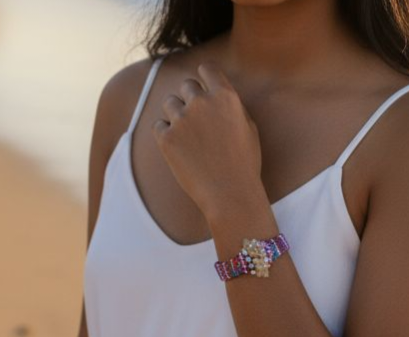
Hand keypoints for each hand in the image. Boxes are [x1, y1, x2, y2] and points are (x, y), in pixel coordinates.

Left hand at [152, 61, 264, 221]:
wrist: (231, 196)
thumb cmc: (244, 165)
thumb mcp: (249, 129)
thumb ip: (232, 105)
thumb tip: (216, 90)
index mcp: (226, 97)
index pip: (206, 69)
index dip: (204, 78)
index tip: (204, 88)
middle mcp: (202, 102)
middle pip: (186, 86)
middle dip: (191, 101)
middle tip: (199, 125)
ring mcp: (182, 120)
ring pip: (170, 104)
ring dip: (177, 117)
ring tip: (191, 141)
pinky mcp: (166, 138)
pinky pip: (159, 126)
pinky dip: (167, 136)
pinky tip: (182, 152)